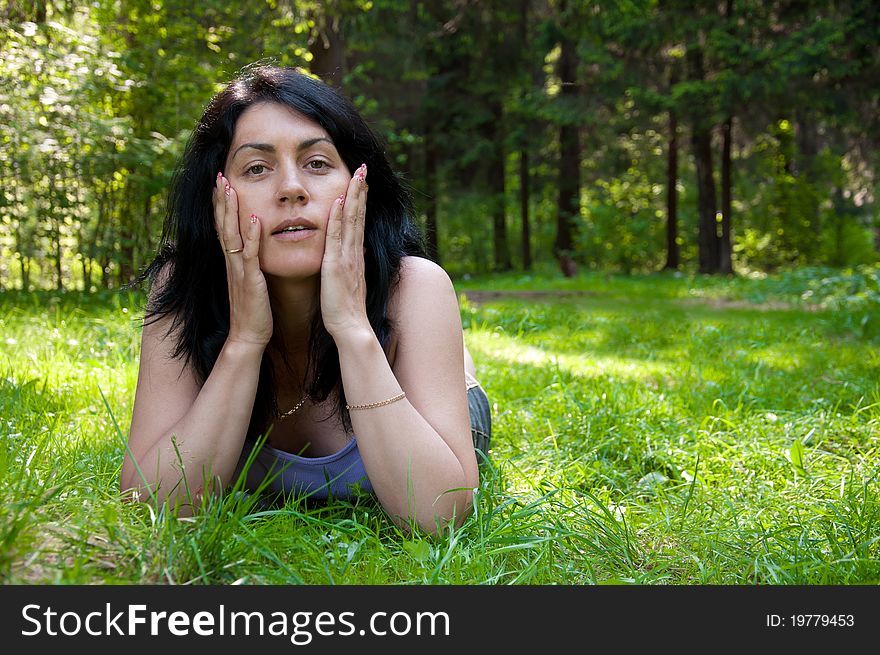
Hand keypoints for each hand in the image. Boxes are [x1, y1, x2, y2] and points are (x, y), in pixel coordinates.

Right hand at [213, 172, 272, 346]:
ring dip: (230, 211)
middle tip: (219, 176)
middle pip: (222, 225)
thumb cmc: (254, 310)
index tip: (221, 183)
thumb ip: (249, 263)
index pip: (224, 227)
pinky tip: (254, 218)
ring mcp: (239, 271)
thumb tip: (253, 247)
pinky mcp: (250, 281)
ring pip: (231, 235)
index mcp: (234, 262)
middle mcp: (232, 263)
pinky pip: (249, 255)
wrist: (249, 336)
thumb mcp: (251, 280)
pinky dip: (250, 236)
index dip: (221, 205)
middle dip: (221, 200)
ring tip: (229, 187)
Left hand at [320, 164, 370, 338]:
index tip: (362, 182)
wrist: (351, 328)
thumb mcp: (351, 282)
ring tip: (357, 174)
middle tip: (363, 167)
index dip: (361, 201)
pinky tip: (341, 199)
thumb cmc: (347, 310)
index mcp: (356, 256)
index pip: (359, 222)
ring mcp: (347, 257)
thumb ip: (354, 265)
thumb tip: (360, 251)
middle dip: (361, 190)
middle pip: (359, 214)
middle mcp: (354, 252)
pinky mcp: (336, 265)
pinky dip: (340, 216)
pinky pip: (338, 235)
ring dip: (354, 195)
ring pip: (352, 219)